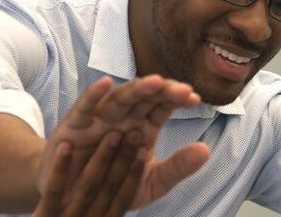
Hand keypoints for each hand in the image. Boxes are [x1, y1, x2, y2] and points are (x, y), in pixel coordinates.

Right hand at [35, 74, 210, 209]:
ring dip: (136, 90)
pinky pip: (83, 108)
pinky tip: (104, 83)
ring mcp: (99, 120)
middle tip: (182, 90)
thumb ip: (176, 168)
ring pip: (118, 99)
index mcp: (142, 126)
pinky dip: (92, 95)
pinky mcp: (74, 127)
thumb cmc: (114, 184)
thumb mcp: (150, 183)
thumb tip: (205, 150)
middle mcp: (123, 118)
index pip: (162, 106)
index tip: (194, 99)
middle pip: (144, 98)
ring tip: (154, 82)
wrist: (74, 199)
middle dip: (162, 91)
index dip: (177, 100)